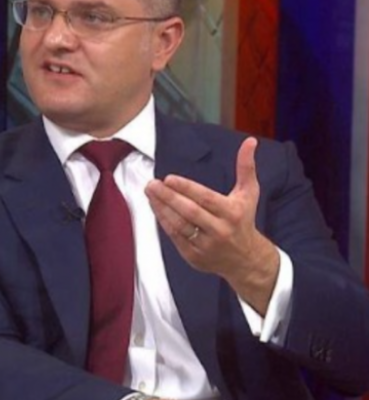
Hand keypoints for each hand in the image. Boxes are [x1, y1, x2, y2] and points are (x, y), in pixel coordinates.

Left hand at [144, 137, 278, 313]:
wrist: (246, 259)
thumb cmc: (243, 220)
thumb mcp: (249, 193)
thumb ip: (246, 167)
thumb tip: (250, 141)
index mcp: (232, 213)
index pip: (206, 199)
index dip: (186, 188)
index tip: (169, 178)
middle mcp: (219, 230)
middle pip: (189, 212)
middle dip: (168, 197)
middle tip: (152, 184)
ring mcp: (206, 245)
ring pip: (179, 225)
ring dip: (162, 208)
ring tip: (150, 193)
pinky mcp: (193, 256)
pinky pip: (174, 237)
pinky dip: (163, 221)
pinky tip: (156, 208)